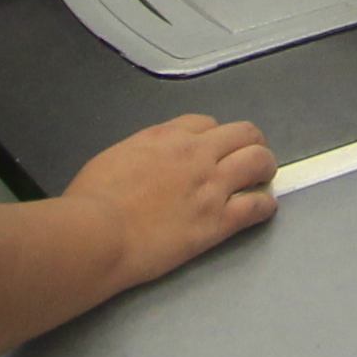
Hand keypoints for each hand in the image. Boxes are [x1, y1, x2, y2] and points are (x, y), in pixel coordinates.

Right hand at [63, 113, 278, 294]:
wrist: (97, 233)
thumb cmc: (91, 201)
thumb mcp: (112, 158)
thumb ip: (138, 154)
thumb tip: (143, 163)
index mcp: (166, 137)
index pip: (207, 123)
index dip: (215, 135)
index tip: (216, 146)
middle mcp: (195, 154)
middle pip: (242, 133)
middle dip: (251, 141)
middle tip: (252, 154)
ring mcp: (210, 186)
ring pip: (257, 161)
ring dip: (265, 166)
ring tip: (264, 176)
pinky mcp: (217, 221)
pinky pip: (256, 206)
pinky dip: (265, 205)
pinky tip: (265, 208)